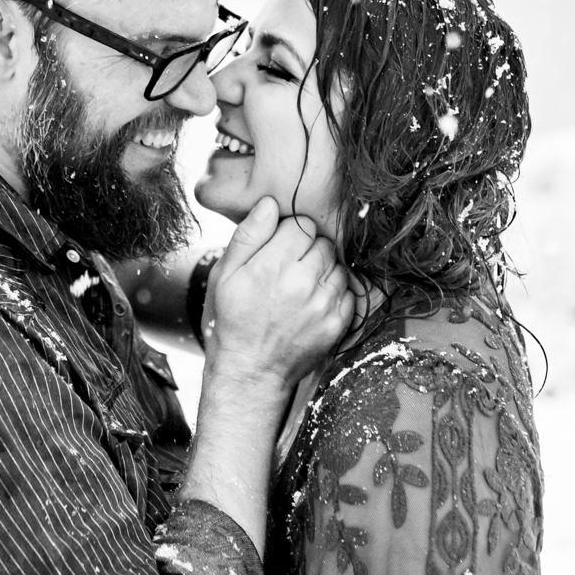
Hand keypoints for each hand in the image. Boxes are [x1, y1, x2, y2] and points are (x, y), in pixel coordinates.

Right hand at [206, 197, 354, 387]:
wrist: (251, 370)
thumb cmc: (233, 320)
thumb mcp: (226, 274)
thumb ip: (249, 235)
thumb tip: (270, 204)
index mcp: (273, 265)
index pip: (301, 224)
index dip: (289, 234)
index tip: (279, 250)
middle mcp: (303, 282)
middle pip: (323, 242)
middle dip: (308, 250)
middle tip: (289, 269)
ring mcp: (324, 304)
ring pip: (338, 264)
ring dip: (323, 270)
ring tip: (301, 287)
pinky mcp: (338, 323)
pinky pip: (348, 290)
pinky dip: (334, 293)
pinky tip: (313, 302)